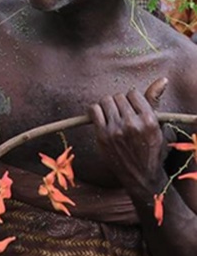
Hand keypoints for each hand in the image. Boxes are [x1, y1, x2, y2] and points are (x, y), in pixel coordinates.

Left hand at [88, 78, 168, 192]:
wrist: (141, 176)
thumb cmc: (152, 149)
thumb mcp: (159, 126)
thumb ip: (155, 101)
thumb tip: (162, 79)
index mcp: (150, 120)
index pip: (134, 93)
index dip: (131, 98)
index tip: (131, 106)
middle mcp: (132, 124)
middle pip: (118, 96)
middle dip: (119, 102)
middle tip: (121, 112)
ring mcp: (116, 130)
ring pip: (105, 101)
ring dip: (107, 104)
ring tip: (112, 113)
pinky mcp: (102, 136)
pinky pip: (93, 110)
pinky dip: (95, 110)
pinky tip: (100, 116)